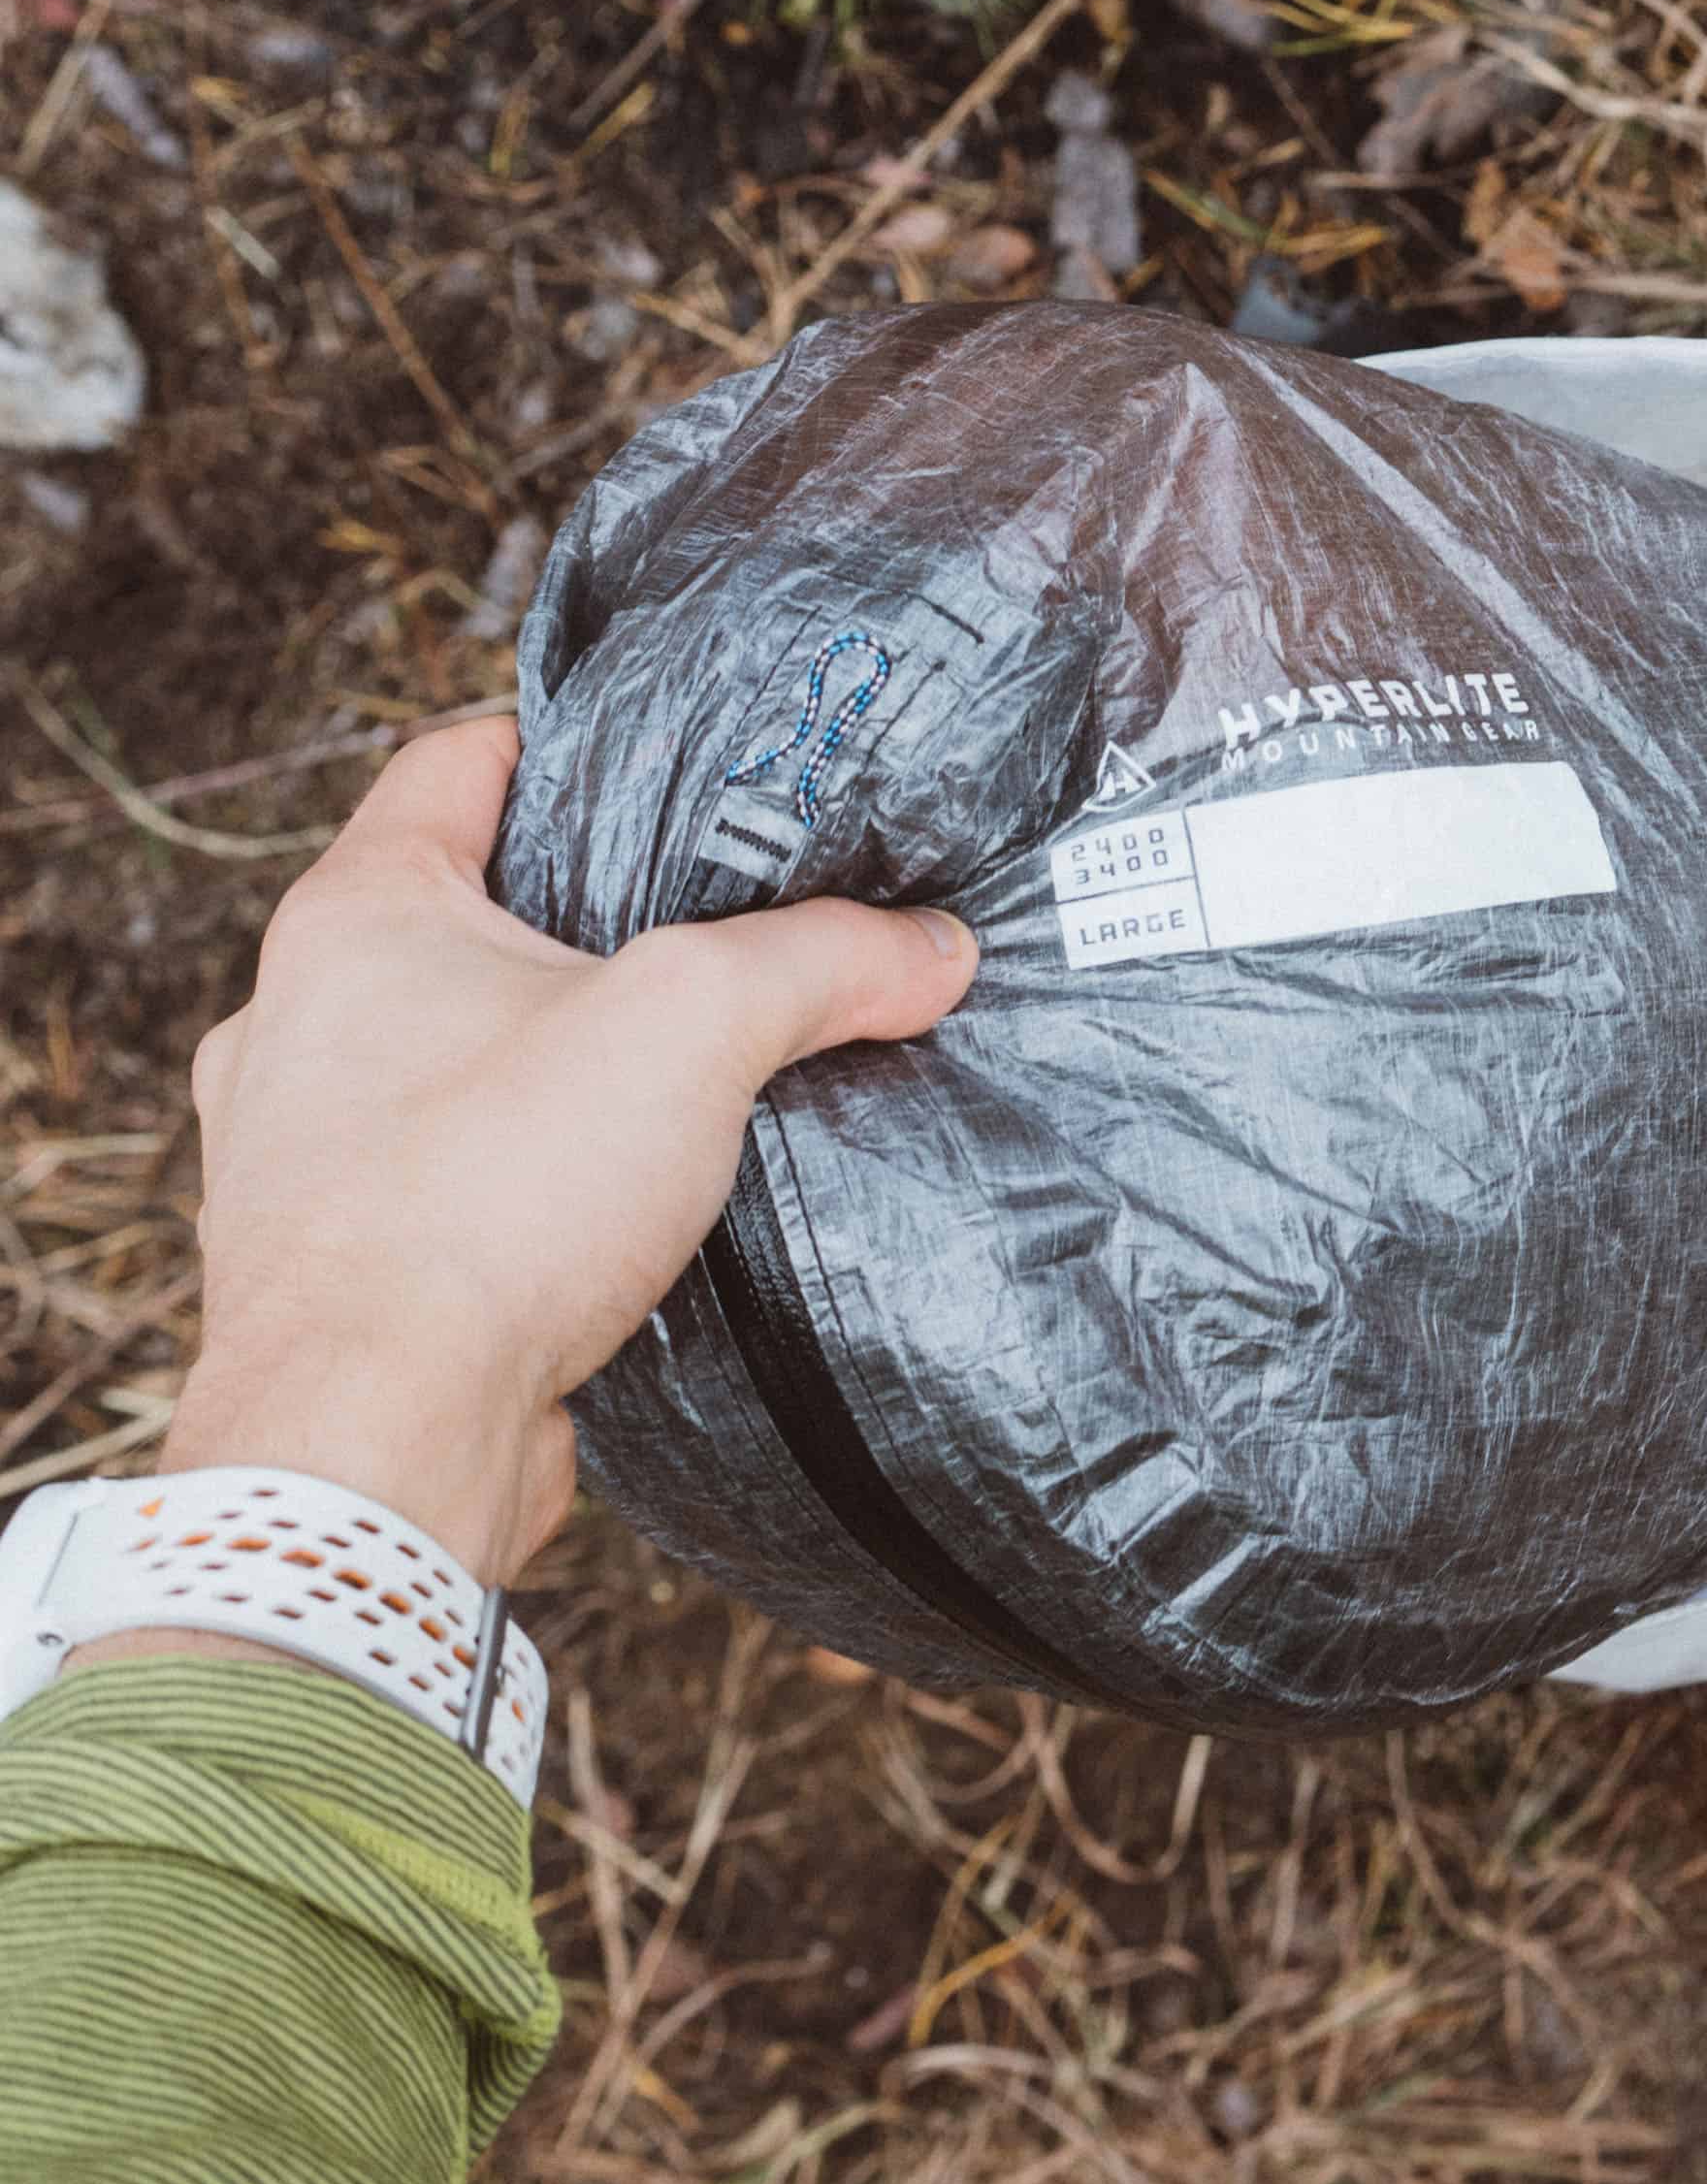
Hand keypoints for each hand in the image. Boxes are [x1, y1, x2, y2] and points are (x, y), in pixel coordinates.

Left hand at [154, 716, 974, 1588]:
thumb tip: (933, 945)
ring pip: (448, 1057)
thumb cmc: (489, 1199)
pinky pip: (448, 1179)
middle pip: (459, 913)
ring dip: (551, 1060)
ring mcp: (301, 1152)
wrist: (376, 1443)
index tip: (662, 755)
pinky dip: (528, 1177)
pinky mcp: (337, 1266)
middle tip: (709, 931)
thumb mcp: (696, 1024)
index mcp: (354, 915)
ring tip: (680, 1077)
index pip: (456, 761)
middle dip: (585, 922)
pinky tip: (625, 1206)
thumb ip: (824, 959)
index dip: (568, 740)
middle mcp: (297, 1020)